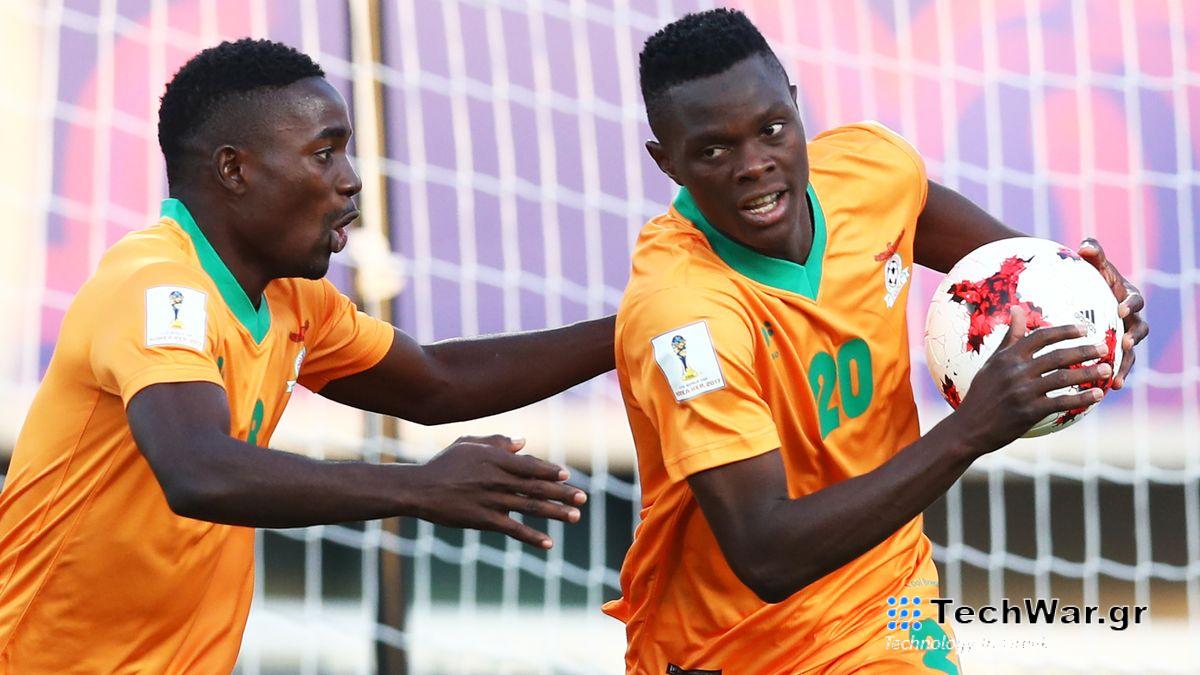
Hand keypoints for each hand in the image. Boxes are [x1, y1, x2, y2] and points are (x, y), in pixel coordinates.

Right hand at [412, 435, 585, 548]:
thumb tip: (523, 442)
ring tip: (574, 516)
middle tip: (582, 498)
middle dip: (562, 492)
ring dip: (555, 512)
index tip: (567, 475)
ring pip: (530, 507)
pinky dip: (532, 536)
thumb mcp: (468, 444)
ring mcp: (491, 500)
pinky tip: (548, 542)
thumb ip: (497, 442)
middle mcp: (497, 479)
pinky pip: (513, 529)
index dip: (549, 470)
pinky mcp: (484, 520)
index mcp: (495, 459)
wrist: (419, 489)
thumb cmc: (444, 463)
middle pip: (536, 486)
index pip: (530, 465)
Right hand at [952, 307, 1111, 451]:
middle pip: (1058, 355)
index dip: (1064, 331)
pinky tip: (1097, 395)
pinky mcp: (1029, 411)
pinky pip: (1061, 401)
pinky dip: (1082, 398)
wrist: (968, 428)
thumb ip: (1010, 338)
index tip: (1084, 329)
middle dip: (1084, 351)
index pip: (1040, 336)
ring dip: (1088, 373)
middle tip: (1104, 349)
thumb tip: (1017, 309)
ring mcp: (1023, 391)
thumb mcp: (992, 363)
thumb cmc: (981, 394)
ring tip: (1107, 370)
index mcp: (1007, 357)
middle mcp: (1016, 371)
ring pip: (1063, 377)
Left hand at [1078, 238, 1148, 388]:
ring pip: (1132, 353)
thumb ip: (1093, 254)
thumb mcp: (1093, 266)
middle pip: (1140, 330)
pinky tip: (1107, 389)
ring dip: (1126, 364)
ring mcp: (1126, 337)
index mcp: (1128, 298)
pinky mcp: (1117, 352)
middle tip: (1125, 343)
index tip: (1120, 309)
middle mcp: (1131, 319)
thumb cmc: (1090, 279)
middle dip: (1134, 337)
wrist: (1085, 297)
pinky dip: (1115, 375)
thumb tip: (1086, 245)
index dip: (1130, 305)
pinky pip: (1119, 365)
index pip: (1135, 301)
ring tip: (1116, 377)